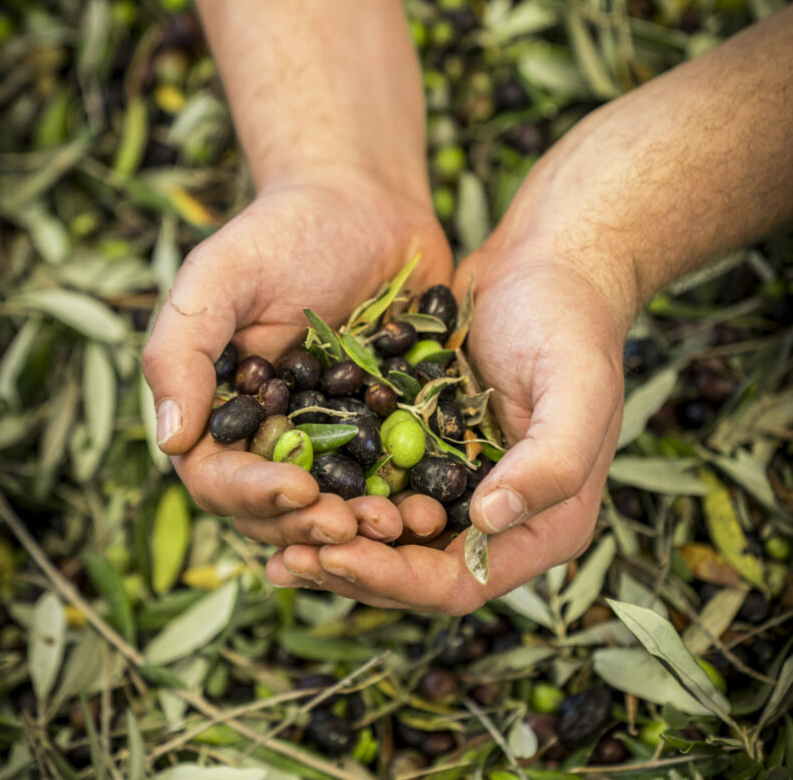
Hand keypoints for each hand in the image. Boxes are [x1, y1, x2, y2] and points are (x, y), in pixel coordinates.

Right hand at [143, 166, 452, 550]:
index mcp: (228, 414)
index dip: (253, 494)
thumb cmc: (282, 233)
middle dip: (316, 524)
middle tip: (357, 524)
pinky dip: (416, 496)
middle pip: (283, 510)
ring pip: (344, 505)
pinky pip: (401, 476)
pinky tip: (437, 505)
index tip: (297, 487)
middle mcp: (280, 436)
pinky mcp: (392, 427)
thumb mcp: (220, 278)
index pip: (222, 478)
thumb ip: (182, 351)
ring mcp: (338, 437)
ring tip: (403, 523)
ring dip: (369, 526)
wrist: (365, 206)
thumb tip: (171, 440)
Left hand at [265, 223, 632, 613]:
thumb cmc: (571, 326)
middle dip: (353, 570)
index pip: (462, 581)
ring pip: (392, 542)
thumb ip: (551, 461)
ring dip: (335, 547)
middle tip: (286, 559)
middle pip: (418, 573)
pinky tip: (292, 495)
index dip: (395, 577)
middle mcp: (503, 519)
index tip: (334, 554)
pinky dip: (339, 501)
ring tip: (273, 548)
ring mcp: (463, 488)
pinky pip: (380, 491)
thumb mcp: (578, 388)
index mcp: (547, 524)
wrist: (546, 270)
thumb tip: (486, 520)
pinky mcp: (430, 454)